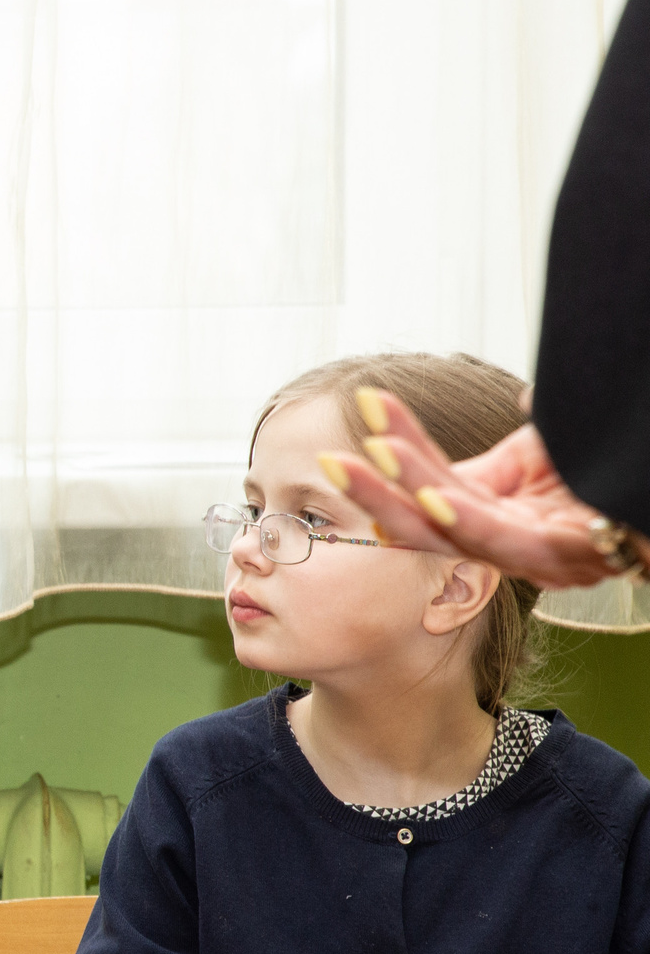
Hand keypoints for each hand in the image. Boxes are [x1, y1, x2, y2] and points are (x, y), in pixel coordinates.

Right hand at [323, 389, 632, 589]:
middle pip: (428, 522)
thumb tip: (526, 397)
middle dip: (376, 489)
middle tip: (332, 459)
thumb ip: (530, 442)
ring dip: (404, 495)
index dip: (401, 449)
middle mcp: (516, 543)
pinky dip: (461, 520)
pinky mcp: (565, 556)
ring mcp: (539, 555)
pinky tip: (432, 497)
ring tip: (367, 461)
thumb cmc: (622, 466)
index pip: (437, 485)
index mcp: (510, 519)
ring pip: (453, 532)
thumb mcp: (562, 452)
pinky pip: (500, 543)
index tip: (370, 404)